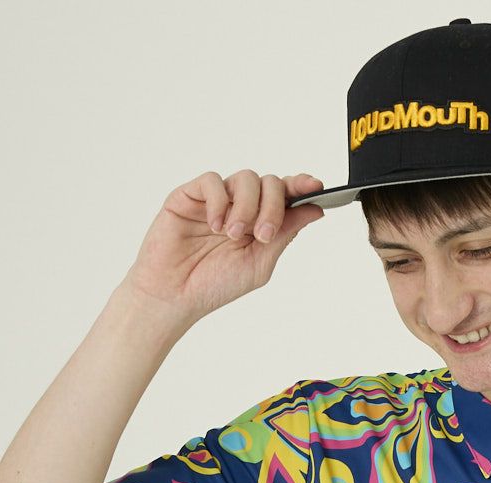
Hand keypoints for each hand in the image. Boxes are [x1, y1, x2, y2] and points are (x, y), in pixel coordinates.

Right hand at [121, 169, 326, 326]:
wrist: (174, 295)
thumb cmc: (214, 284)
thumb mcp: (259, 263)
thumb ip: (285, 234)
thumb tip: (315, 210)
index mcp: (261, 222)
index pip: (286, 195)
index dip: (302, 186)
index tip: (316, 187)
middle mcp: (241, 207)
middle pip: (270, 183)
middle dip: (273, 207)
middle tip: (262, 235)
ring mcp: (217, 200)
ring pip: (245, 179)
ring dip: (247, 207)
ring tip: (232, 235)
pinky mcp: (190, 195)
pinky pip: (212, 181)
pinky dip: (219, 201)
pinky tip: (215, 225)